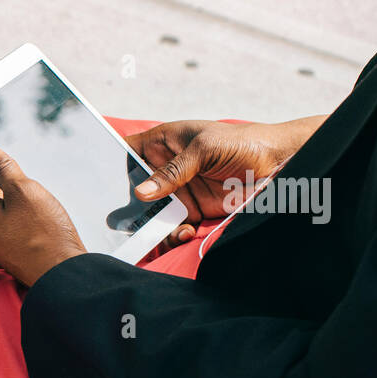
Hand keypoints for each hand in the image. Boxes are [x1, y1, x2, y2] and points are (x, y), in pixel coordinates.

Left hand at [0, 138, 86, 286]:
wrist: (64, 274)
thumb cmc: (45, 234)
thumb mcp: (23, 190)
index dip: (5, 166)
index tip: (21, 169)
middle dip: (16, 188)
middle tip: (36, 197)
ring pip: (7, 209)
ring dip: (24, 205)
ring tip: (41, 214)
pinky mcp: (9, 252)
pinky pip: (15, 226)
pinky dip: (27, 221)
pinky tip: (42, 226)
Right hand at [125, 116, 325, 251]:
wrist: (281, 165)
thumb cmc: (244, 142)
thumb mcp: (204, 148)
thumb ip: (173, 170)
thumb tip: (141, 192)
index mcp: (162, 142)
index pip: (125, 150)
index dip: (108, 161)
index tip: (96, 182)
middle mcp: (164, 168)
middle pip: (131, 188)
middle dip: (125, 205)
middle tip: (122, 219)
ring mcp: (177, 192)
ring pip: (149, 212)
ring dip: (150, 225)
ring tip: (161, 231)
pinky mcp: (191, 212)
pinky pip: (171, 228)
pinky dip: (173, 236)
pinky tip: (185, 233)